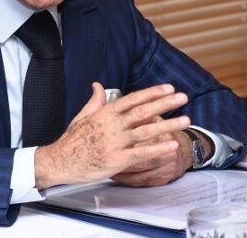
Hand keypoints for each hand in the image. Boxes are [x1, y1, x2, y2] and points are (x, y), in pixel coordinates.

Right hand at [34, 83, 189, 188]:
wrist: (60, 161)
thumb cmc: (71, 140)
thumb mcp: (82, 116)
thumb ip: (95, 101)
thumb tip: (98, 85)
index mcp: (105, 113)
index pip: (133, 99)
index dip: (152, 93)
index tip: (168, 88)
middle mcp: (112, 125)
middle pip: (143, 111)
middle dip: (165, 103)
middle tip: (182, 97)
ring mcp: (115, 142)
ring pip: (146, 131)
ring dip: (167, 124)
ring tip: (185, 119)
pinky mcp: (117, 160)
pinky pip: (141, 153)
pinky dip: (157, 148)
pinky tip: (171, 145)